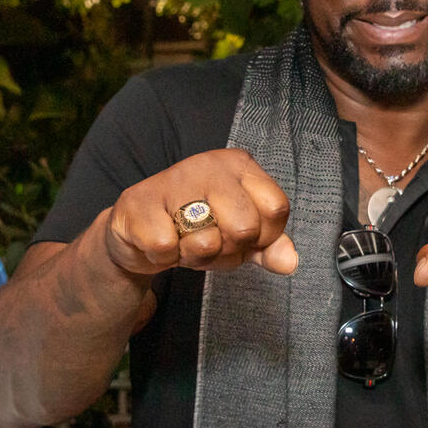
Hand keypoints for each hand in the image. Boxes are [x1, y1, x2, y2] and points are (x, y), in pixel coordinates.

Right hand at [103, 148, 298, 276]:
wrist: (138, 232)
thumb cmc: (196, 227)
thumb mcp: (239, 236)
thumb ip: (269, 247)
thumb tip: (289, 263)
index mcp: (239, 165)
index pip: (277, 209)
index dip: (264, 236)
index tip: (242, 235)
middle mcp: (208, 163)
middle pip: (245, 227)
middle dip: (228, 250)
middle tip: (208, 241)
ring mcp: (171, 179)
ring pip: (206, 241)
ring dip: (195, 256)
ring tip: (182, 242)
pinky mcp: (138, 202)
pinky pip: (167, 248)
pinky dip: (164, 257)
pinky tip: (159, 241)